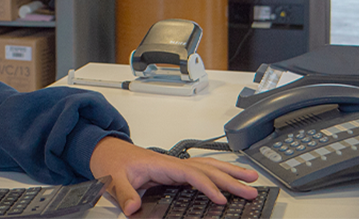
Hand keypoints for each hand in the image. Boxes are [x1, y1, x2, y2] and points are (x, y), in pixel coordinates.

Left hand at [88, 137, 257, 215]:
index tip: (221, 199)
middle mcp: (172, 163)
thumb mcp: (114, 179)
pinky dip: (219, 173)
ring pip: (209, 166)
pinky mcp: (176, 171)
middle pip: (207, 169)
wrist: (107, 151)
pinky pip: (202, 171)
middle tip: (251, 189)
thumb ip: (125, 193)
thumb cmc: (113, 162)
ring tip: (251, 179)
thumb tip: (134, 207)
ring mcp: (176, 166)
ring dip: (230, 172)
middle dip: (231, 178)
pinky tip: (230, 178)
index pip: (191, 174)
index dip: (208, 186)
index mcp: (161, 164)